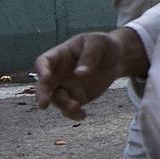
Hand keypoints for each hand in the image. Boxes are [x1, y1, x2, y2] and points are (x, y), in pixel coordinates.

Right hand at [30, 26, 147, 118]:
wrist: (117, 58)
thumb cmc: (104, 45)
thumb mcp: (98, 43)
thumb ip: (89, 56)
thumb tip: (79, 74)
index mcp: (60, 55)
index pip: (43, 62)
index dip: (41, 70)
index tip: (45, 78)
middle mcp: (58, 72)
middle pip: (43, 84)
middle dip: (41, 94)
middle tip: (43, 105)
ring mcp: (66, 86)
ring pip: (57, 99)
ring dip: (63, 105)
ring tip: (76, 108)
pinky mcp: (77, 97)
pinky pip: (70, 108)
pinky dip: (73, 113)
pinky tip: (82, 115)